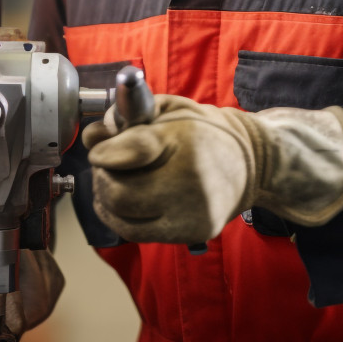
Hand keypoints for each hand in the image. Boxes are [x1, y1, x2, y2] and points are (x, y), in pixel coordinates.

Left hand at [83, 95, 342, 243]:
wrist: (248, 163)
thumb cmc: (202, 132)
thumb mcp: (168, 108)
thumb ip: (128, 116)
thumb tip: (94, 135)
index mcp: (186, 139)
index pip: (134, 149)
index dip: (105, 151)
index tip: (98, 151)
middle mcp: (192, 180)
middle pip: (120, 192)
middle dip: (101, 178)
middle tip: (103, 167)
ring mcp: (193, 213)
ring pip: (123, 218)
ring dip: (106, 199)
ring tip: (111, 183)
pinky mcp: (192, 233)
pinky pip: (137, 233)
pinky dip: (119, 217)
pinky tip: (120, 202)